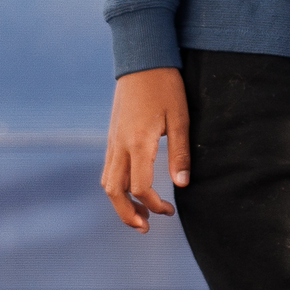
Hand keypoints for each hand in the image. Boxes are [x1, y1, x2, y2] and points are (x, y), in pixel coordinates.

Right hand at [102, 69, 187, 228]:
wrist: (142, 62)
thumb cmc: (166, 88)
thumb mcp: (181, 118)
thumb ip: (181, 152)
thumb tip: (182, 184)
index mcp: (138, 142)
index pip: (139, 187)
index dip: (153, 204)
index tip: (169, 210)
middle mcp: (119, 145)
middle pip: (115, 192)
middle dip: (127, 214)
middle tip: (146, 228)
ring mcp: (112, 141)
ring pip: (107, 182)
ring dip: (120, 203)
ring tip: (139, 215)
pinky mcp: (111, 136)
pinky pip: (108, 169)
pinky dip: (117, 187)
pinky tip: (132, 191)